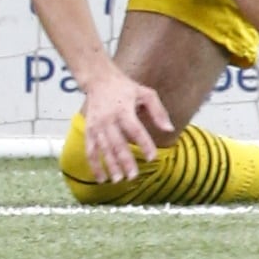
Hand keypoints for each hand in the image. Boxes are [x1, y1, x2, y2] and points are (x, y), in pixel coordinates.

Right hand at [76, 68, 173, 183]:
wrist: (97, 79)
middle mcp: (108, 119)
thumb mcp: (145, 93)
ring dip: (109, 165)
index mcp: (123, 109)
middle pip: (116, 142)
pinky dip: (94, 165)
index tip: (152, 157)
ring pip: (102, 148)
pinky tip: (100, 178)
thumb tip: (169, 129)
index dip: (143, 143)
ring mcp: (96, 125)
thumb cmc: (125, 88)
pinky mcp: (88, 130)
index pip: (134, 129)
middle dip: (124, 160)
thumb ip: (158, 111)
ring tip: (118, 180)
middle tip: (133, 176)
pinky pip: (90, 150)